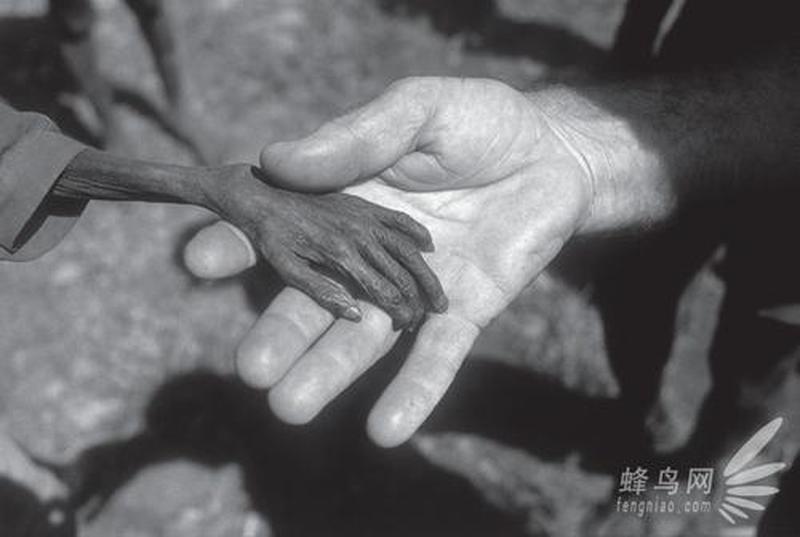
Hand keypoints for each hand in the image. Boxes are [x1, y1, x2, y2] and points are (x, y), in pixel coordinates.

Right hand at [186, 78, 601, 445]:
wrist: (558, 153)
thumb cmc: (483, 122)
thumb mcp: (419, 111)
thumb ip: (355, 138)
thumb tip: (276, 158)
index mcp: (347, 200)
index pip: (284, 224)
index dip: (242, 240)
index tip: (198, 260)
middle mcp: (370, 253)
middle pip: (317, 299)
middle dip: (284, 334)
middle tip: (250, 370)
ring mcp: (414, 288)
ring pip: (366, 337)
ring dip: (330, 372)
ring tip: (290, 406)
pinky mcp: (463, 311)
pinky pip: (437, 357)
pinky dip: (413, 391)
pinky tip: (386, 431)